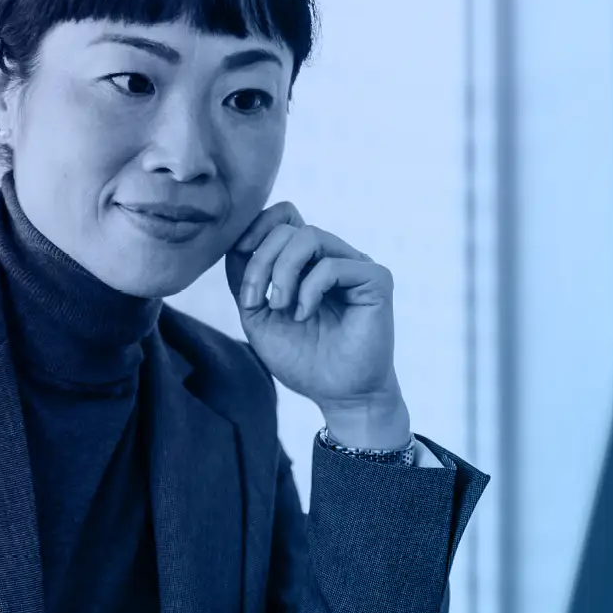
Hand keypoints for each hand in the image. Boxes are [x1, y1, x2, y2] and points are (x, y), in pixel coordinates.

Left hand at [223, 203, 410, 449]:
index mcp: (308, 262)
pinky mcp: (375, 280)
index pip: (284, 217)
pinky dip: (309, 289)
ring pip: (309, 236)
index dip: (257, 226)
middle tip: (255, 300)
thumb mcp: (258, 315)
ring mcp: (356, 265)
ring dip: (282, 272)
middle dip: (261, 261)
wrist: (338, 395)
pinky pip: (332, 265)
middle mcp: (334, 257)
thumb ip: (247, 278)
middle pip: (289, 228)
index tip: (240, 252)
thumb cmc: (303, 359)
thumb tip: (236, 241)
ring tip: (280, 307)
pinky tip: (304, 315)